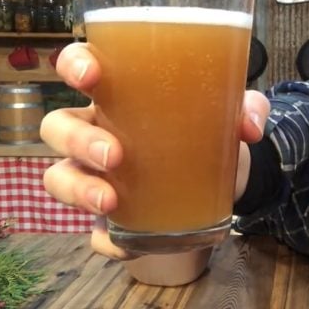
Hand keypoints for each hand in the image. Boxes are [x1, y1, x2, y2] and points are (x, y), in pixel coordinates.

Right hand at [40, 42, 269, 258]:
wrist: (224, 175)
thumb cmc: (211, 129)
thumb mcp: (234, 111)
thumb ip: (247, 107)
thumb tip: (249, 126)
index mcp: (122, 94)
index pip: (81, 67)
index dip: (74, 65)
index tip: (91, 76)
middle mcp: (99, 129)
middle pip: (59, 126)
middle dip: (77, 139)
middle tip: (115, 155)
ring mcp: (98, 174)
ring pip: (59, 176)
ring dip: (78, 189)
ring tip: (111, 202)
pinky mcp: (112, 215)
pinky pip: (93, 230)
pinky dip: (103, 239)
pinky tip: (125, 243)